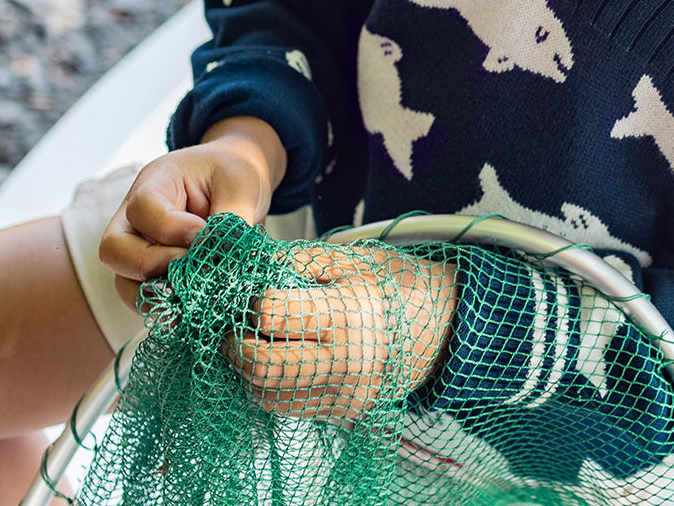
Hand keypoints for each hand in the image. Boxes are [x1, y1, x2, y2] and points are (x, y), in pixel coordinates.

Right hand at [99, 117, 285, 310]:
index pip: (143, 208)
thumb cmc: (233, 174)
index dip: (171, 229)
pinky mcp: (152, 273)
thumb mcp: (240, 185)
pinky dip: (167, 308)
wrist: (235, 182)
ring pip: (123, 282)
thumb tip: (227, 261)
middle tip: (193, 268)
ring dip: (156, 295)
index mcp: (155, 182)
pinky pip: (145, 298)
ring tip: (195, 294)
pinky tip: (197, 306)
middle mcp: (135, 217)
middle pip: (114, 250)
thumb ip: (232, 219)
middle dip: (151, 266)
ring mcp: (139, 247)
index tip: (206, 235)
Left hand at [225, 246, 457, 420]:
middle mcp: (346, 362)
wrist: (441, 325)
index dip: (253, 303)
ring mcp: (345, 395)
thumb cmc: (396, 285)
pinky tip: (281, 361)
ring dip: (250, 371)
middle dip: (236, 346)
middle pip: (263, 367)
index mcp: (347, 315)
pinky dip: (273, 387)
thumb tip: (255, 266)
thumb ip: (303, 262)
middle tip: (233, 328)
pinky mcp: (343, 414)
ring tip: (256, 344)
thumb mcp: (355, 259)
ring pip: (269, 396)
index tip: (254, 295)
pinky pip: (289, 408)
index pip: (272, 317)